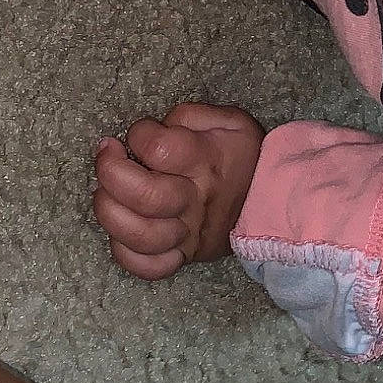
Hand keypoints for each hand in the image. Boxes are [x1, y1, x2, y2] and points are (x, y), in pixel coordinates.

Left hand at [91, 103, 264, 278]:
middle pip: (144, 196)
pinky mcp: (184, 255)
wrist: (275, 198)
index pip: (158, 149)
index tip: (141, 132)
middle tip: (108, 155)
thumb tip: (157, 127)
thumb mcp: (230, 121)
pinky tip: (121, 229)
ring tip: (106, 192)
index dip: (138, 134)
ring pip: (141, 236)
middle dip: (110, 171)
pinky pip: (149, 267)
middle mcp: (195, 201)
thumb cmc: (244, 155)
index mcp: (205, 162)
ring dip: (110, 212)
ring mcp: (188, 233)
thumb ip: (190, 115)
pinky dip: (125, 253)